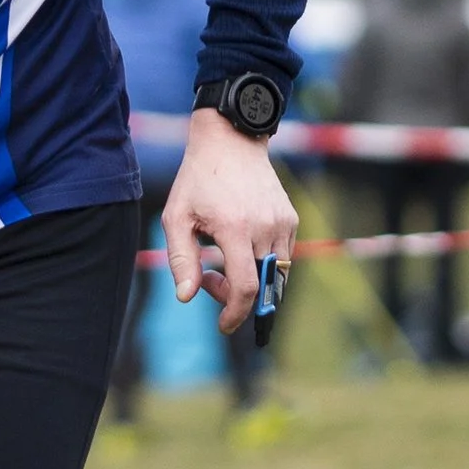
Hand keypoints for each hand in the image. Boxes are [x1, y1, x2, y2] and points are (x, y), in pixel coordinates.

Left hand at [161, 108, 297, 333]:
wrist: (231, 142)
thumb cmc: (197, 180)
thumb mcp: (176, 217)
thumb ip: (180, 259)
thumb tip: (186, 298)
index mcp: (235, 227)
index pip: (245, 287)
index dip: (236, 313)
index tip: (224, 326)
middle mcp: (265, 227)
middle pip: (260, 286)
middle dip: (235, 296)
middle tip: (209, 279)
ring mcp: (283, 223)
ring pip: (275, 276)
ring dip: (251, 281)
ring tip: (222, 260)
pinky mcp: (291, 219)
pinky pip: (282, 258)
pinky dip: (263, 265)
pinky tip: (239, 245)